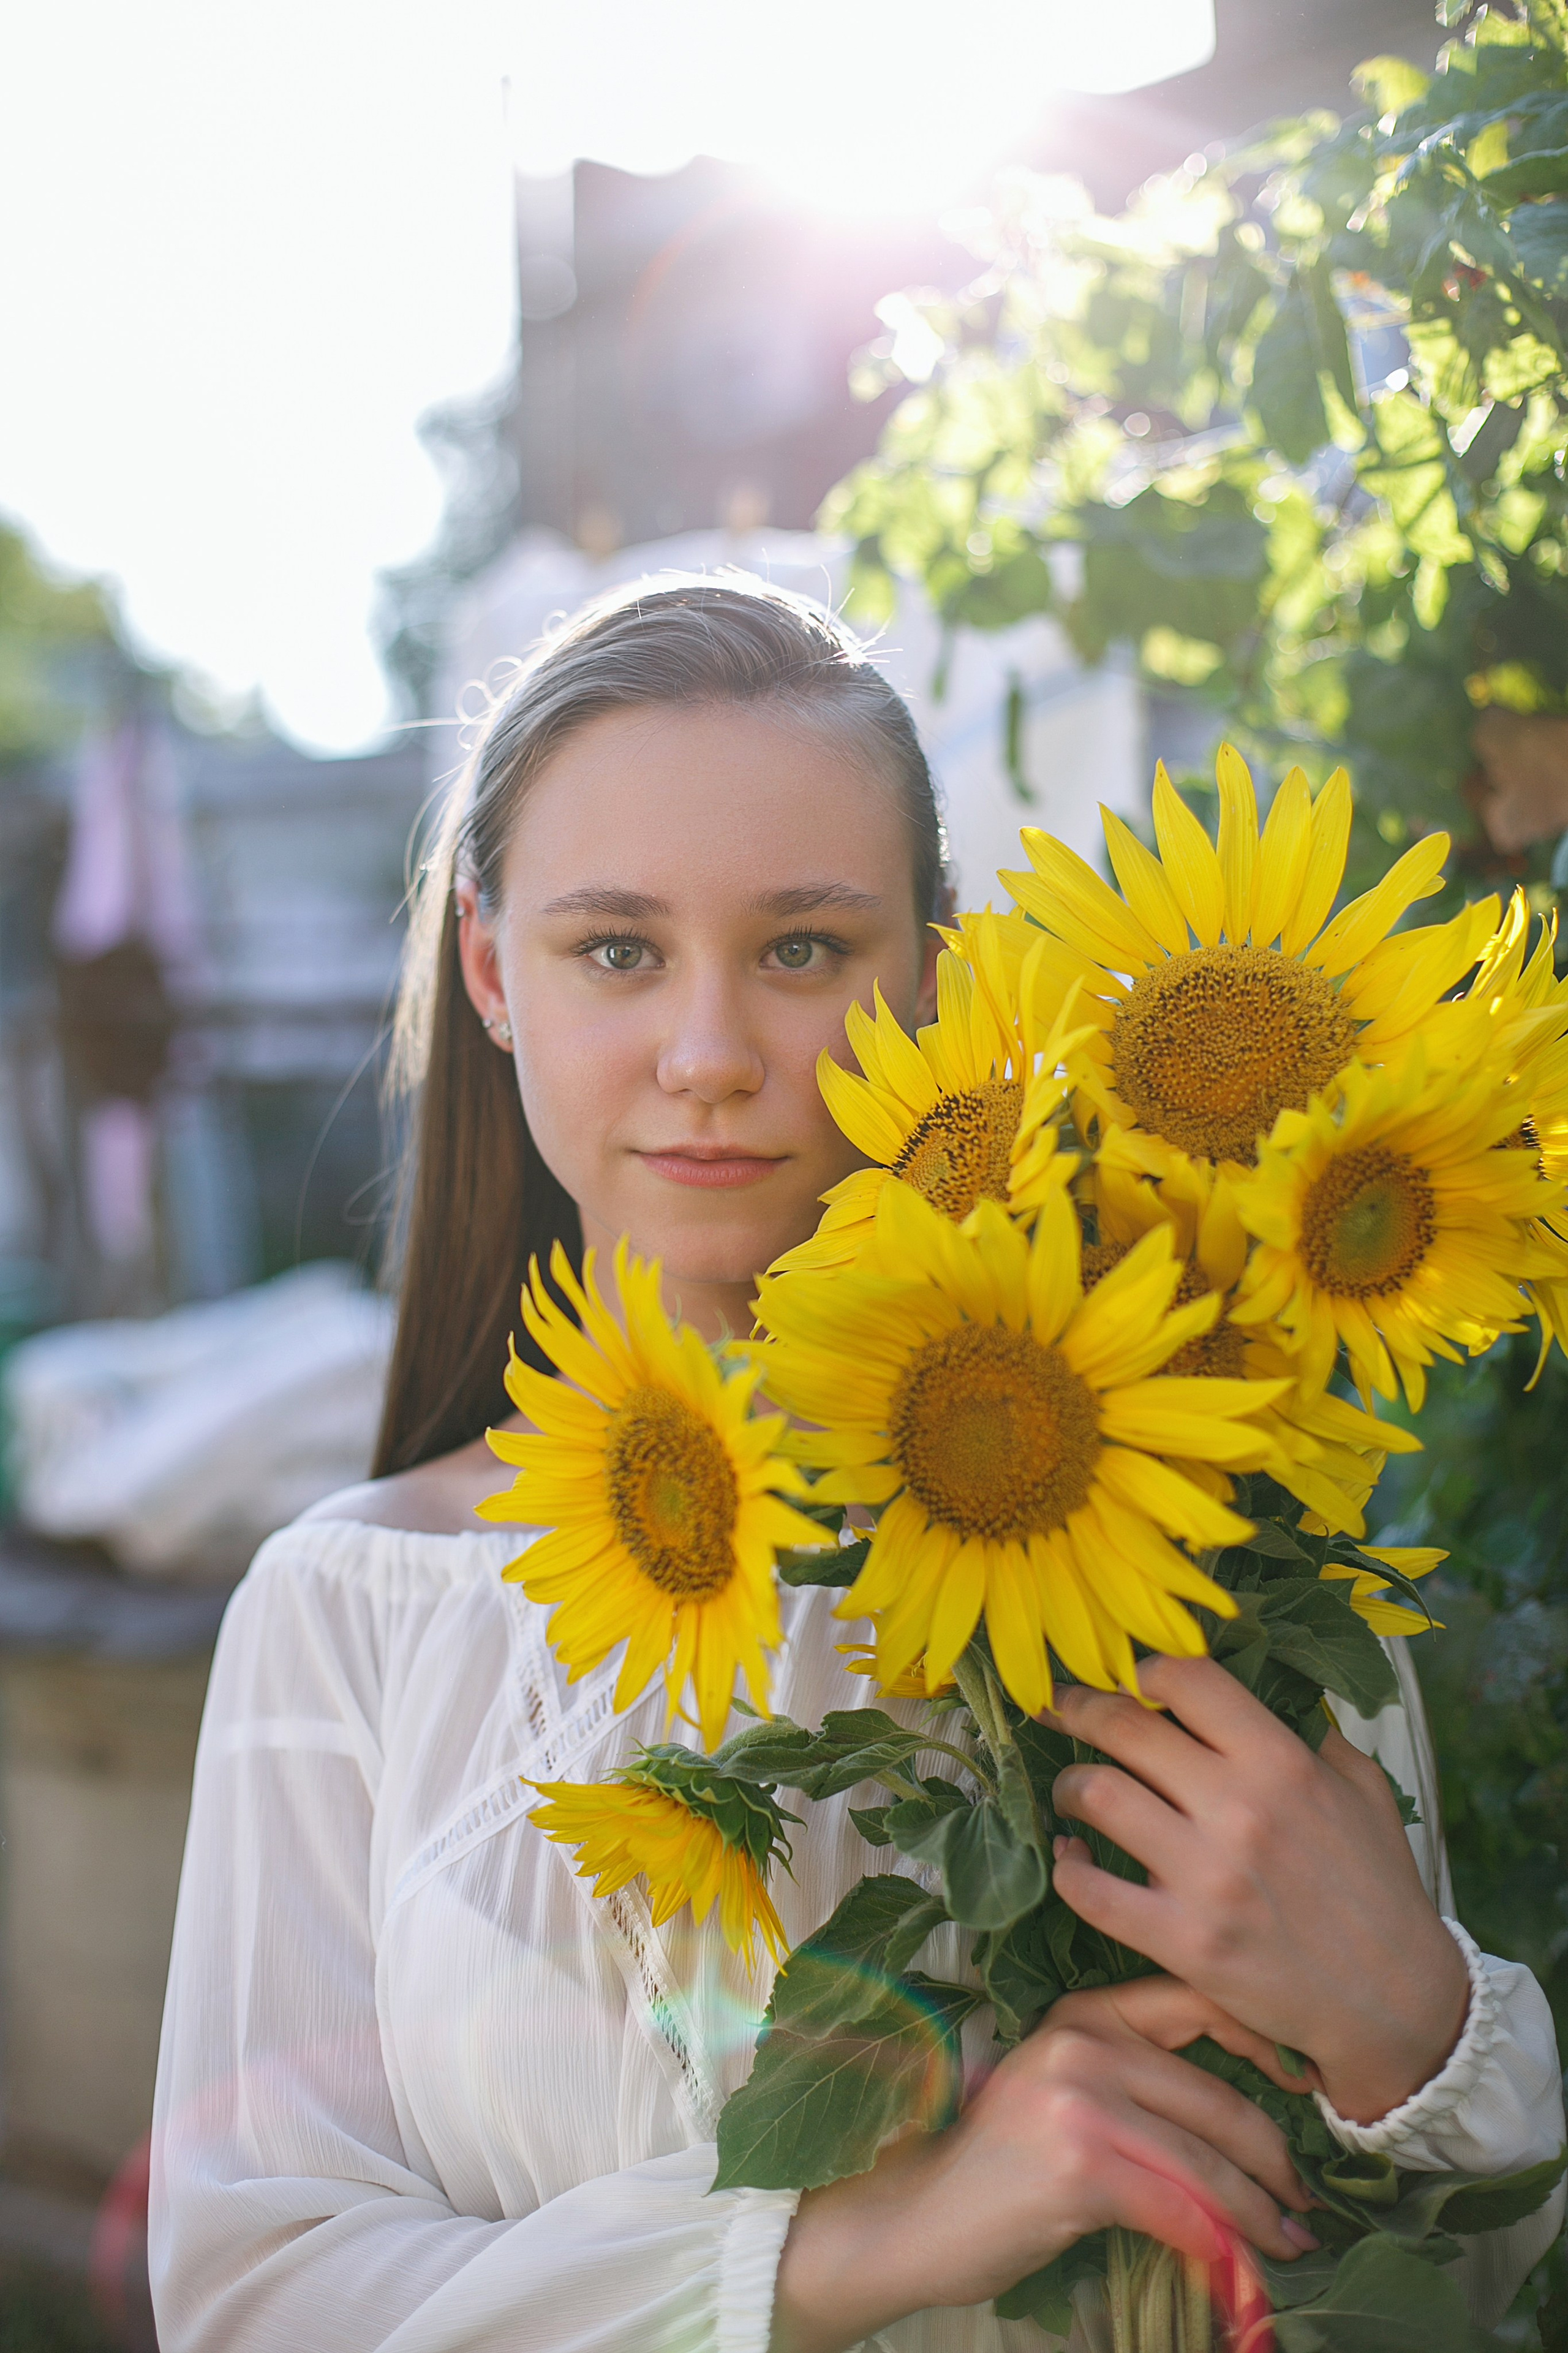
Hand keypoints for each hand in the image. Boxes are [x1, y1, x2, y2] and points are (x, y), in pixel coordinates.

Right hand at [769, 1973, 1317, 2352]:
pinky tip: (1247, 2267)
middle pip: (1215, 2096)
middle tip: (1308, 2199)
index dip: (1263, 2043)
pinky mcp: (1082, 2166)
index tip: (1305, 2090)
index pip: (1196, 2003)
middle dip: (1274, 2157)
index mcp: (1083, 2013)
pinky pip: (1181, 2208)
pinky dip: (1224, 2244)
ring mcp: (1080, 2101)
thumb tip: (1245, 2117)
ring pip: (1206, 2160)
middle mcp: (1083, 2042)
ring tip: (1293, 2239)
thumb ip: (1134, 2079)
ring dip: (1261, 2210)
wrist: (920, 2216)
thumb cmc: (1001, 2165)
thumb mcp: (1063, 2091)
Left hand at [1045, 1656, 1470, 2126]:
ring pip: (1096, 1794)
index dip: (1143, 1668)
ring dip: (1068, 1784)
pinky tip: (1071, 1855)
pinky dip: (1068, 1867)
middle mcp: (1239, 1810)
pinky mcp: (1183, 1942)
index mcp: (1282, 1762)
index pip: (1187, 1678)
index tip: (1127, 1677)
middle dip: (1077, 1707)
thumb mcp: (1361, 1788)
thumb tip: (1256, 1685)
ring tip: (1070, 1788)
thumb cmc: (1378, 1885)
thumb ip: (1306, 1733)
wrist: (1395, 2000)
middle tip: (1059, 1708)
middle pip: (1123, 1725)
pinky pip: (1090, 1891)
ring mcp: (1207, 1878)